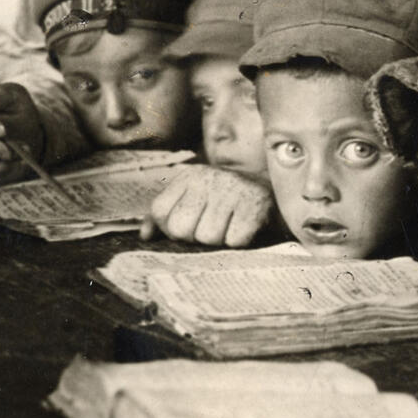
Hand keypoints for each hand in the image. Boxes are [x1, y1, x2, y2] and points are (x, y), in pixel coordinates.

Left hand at [140, 165, 273, 247]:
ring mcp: (232, 189)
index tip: (189, 225)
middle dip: (194, 237)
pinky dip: (239, 241)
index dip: (170, 229)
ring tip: (229, 225)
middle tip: (210, 227)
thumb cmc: (225, 201)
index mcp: (188, 176)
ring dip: (219, 240)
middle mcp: (207, 178)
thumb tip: (145, 236)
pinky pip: (234, 240)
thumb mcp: (193, 198)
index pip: (160, 212)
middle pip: (180, 229)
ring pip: (207, 237)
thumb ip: (165, 214)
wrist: (273, 191)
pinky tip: (244, 227)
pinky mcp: (255, 204)